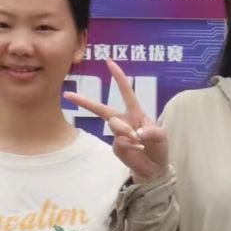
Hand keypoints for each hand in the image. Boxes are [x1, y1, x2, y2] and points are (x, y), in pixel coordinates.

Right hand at [67, 59, 168, 182]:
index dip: (118, 77)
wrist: (155, 168)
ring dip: (128, 132)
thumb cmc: (159, 147)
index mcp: (135, 113)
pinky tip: (137, 150)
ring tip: (139, 141)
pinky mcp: (116, 147)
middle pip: (101, 108)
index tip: (109, 62)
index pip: (126, 92)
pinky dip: (130, 146)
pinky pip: (119, 142)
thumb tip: (136, 132)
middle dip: (84, 101)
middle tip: (68, 94)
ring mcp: (118, 134)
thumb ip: (152, 131)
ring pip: (115, 125)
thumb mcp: (162, 136)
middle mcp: (124, 121)